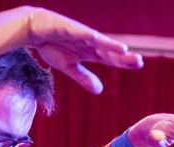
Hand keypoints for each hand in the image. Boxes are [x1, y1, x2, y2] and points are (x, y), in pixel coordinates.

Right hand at [27, 8, 142, 92]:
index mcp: (90, 52)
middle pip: (109, 50)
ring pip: (97, 40)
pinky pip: (78, 32)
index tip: (139, 65)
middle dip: (123, 56)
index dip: (124, 61)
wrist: (33, 28)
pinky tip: (96, 38)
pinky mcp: (67, 28)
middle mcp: (89, 42)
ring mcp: (79, 34)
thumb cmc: (52, 45)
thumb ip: (83, 77)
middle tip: (139, 61)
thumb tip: (100, 91)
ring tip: (123, 50)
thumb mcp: (69, 66)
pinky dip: (87, 35)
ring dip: (110, 45)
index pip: (111, 58)